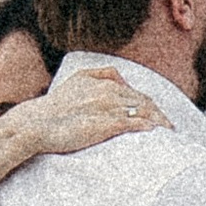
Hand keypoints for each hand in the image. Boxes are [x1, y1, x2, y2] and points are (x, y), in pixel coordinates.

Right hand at [8, 65, 164, 160]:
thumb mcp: (76, 79)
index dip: (150, 104)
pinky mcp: (106, 124)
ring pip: (144, 111)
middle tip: (169, 126)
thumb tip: (121, 79)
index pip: (136, 93)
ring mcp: (109, 108)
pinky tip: (156, 132)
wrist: (37, 123)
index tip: (156, 115)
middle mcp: (109, 92)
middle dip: (160, 113)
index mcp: (103, 82)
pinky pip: (135, 123)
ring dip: (159, 121)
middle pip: (144, 101)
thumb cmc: (53, 107)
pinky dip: (148, 126)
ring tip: (168, 131)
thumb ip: (99, 74)